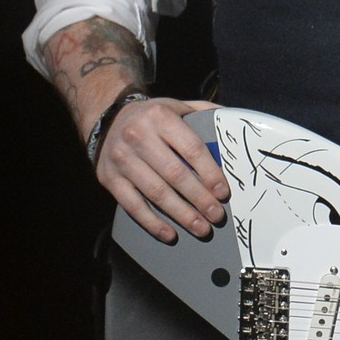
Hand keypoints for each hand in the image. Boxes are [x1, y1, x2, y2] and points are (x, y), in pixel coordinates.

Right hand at [94, 96, 227, 243]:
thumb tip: (232, 123)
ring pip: (156, 193)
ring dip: (181, 214)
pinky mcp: (109, 178)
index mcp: (161, 117)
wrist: (107, 118)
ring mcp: (122, 159)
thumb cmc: (152, 117)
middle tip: (217, 216)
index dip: (209, 173)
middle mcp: (139, 137)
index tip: (223, 192)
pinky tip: (170, 233)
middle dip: (199, 199)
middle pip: (175, 174)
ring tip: (201, 228)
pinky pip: (132, 205)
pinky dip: (152, 223)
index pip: (192, 149)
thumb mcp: (177, 106)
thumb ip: (204, 113)